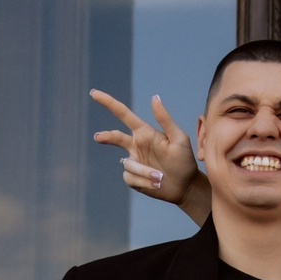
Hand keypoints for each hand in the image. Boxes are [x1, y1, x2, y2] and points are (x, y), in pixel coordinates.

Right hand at [91, 90, 204, 220]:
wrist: (186, 186)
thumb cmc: (184, 160)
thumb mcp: (179, 138)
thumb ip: (165, 119)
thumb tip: (154, 97)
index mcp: (144, 132)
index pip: (124, 114)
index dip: (108, 103)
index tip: (94, 93)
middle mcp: (136, 145)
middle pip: (115, 137)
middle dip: (106, 136)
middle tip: (98, 137)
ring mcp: (133, 161)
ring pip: (128, 164)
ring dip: (146, 172)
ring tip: (161, 178)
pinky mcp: (132, 177)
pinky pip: (130, 178)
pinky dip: (145, 182)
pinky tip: (157, 184)